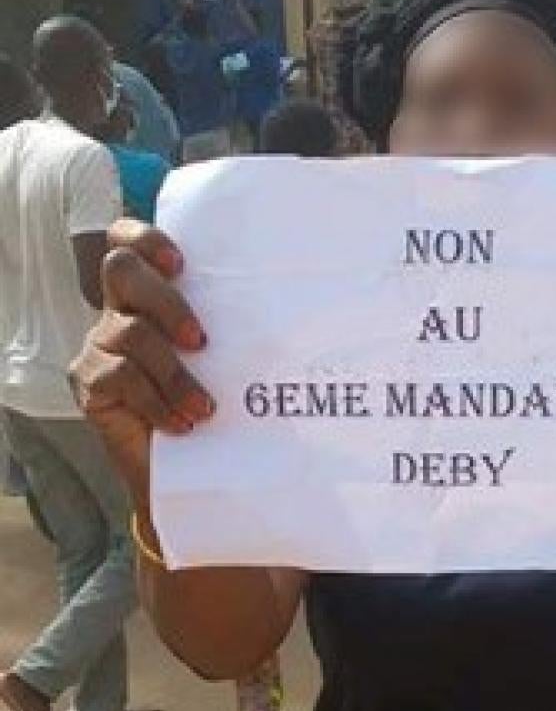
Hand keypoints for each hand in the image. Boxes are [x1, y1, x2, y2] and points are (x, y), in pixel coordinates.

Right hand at [68, 221, 214, 513]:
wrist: (187, 472)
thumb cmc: (216, 409)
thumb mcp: (229, 362)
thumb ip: (237, 328)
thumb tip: (310, 306)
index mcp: (148, 295)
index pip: (127, 241)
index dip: (145, 238)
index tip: (182, 264)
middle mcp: (118, 312)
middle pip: (122, 270)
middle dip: (166, 300)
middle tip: (201, 341)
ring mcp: (100, 346)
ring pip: (131, 333)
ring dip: (174, 373)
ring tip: (204, 407)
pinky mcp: (90, 384)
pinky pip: (120, 378)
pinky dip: (157, 402)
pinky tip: (180, 424)